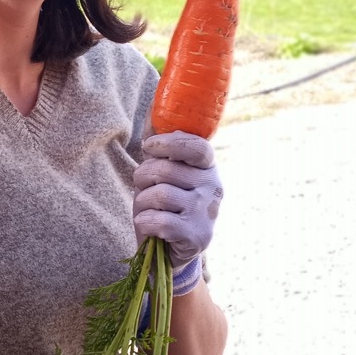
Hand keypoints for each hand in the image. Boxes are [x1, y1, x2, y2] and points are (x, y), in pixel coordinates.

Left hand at [132, 131, 222, 272]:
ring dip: (141, 202)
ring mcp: (207, 213)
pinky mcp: (197, 236)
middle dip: (142, 177)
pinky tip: (149, 225)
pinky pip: (159, 220)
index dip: (168, 143)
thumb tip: (154, 104)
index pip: (196, 147)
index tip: (148, 147)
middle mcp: (214, 188)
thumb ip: (159, 140)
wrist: (169, 251)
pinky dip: (144, 222)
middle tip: (144, 188)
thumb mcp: (161, 171)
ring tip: (146, 209)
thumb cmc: (164, 204)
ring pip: (159, 194)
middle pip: (166, 170)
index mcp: (208, 168)